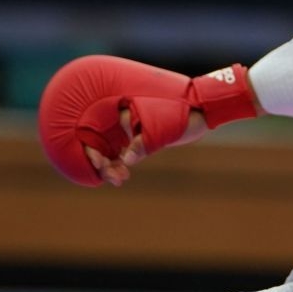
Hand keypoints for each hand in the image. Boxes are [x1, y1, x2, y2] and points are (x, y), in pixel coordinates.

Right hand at [83, 107, 208, 185]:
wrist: (199, 112)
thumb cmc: (180, 115)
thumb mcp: (161, 131)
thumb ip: (142, 145)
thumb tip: (127, 161)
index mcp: (122, 111)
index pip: (95, 132)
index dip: (93, 151)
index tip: (101, 165)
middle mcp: (119, 119)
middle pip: (100, 144)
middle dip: (103, 164)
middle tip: (116, 179)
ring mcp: (126, 128)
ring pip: (109, 150)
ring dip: (111, 166)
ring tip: (120, 180)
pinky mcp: (134, 136)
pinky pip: (120, 151)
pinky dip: (119, 164)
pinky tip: (124, 176)